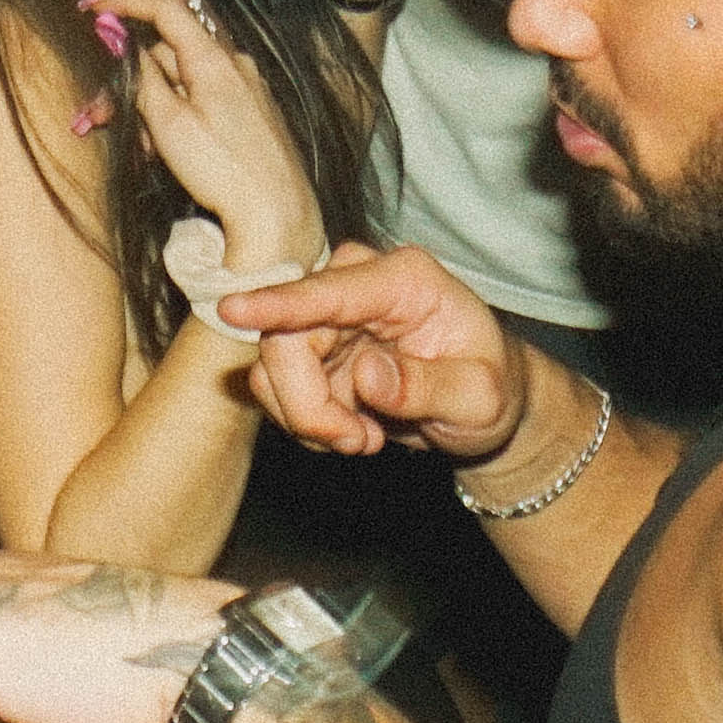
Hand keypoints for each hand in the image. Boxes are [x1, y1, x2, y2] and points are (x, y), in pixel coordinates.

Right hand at [73, 0, 327, 274]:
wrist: (277, 213)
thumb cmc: (223, 170)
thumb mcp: (170, 124)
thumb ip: (142, 78)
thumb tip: (119, 39)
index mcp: (214, 59)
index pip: (166, 9)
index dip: (126, 3)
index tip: (92, 7)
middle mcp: (234, 64)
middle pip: (167, 55)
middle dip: (129, 82)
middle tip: (96, 116)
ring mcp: (246, 88)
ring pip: (182, 82)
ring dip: (151, 108)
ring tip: (142, 151)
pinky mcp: (251, 113)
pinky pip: (203, 100)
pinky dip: (177, 117)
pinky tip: (165, 153)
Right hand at [220, 242, 525, 463]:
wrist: (483, 404)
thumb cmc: (491, 389)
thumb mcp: (480, 398)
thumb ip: (426, 386)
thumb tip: (366, 374)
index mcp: (405, 281)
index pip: (329, 290)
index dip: (278, 303)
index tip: (232, 309)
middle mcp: (359, 287)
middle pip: (287, 337)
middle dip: (308, 404)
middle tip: (355, 442)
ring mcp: (331, 317)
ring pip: (275, 369)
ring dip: (309, 418)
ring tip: (365, 437)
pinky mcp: (314, 349)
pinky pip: (280, 390)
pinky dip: (309, 423)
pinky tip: (355, 429)